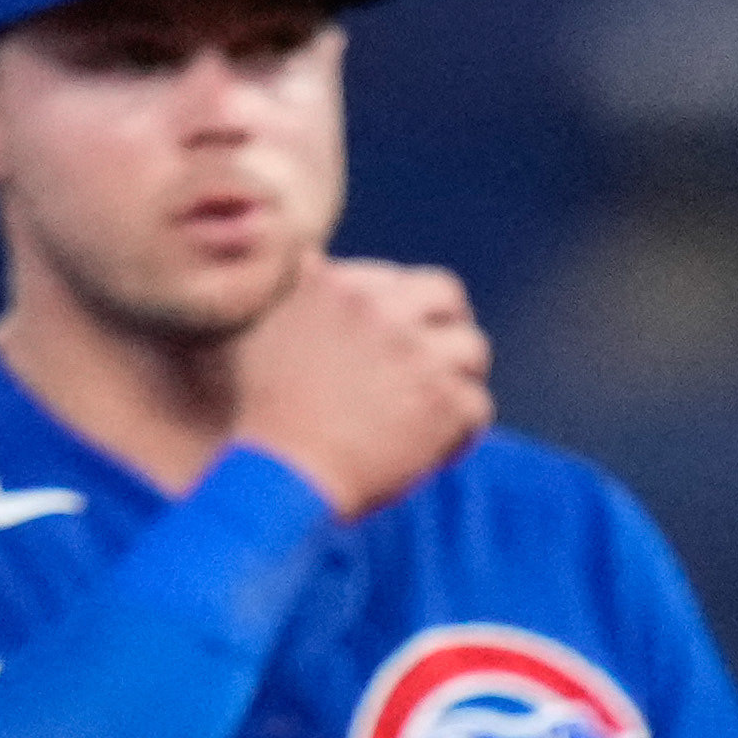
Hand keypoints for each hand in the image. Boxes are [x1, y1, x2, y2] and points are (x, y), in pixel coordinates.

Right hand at [237, 258, 493, 516]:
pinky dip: (463, 433)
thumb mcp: (259, 333)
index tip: (397, 339)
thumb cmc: (263, 417)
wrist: (279, 478)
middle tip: (439, 359)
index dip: (403, 310)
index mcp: (340, 287)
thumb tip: (312, 260)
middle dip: (448, 324)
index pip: (395, 280)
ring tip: (441, 408)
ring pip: (472, 349)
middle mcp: (383, 312)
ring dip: (460, 379)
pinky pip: (478, 407)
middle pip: (445, 294)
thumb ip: (294, 293)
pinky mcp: (444, 404)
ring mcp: (419, 355)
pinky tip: (438, 451)